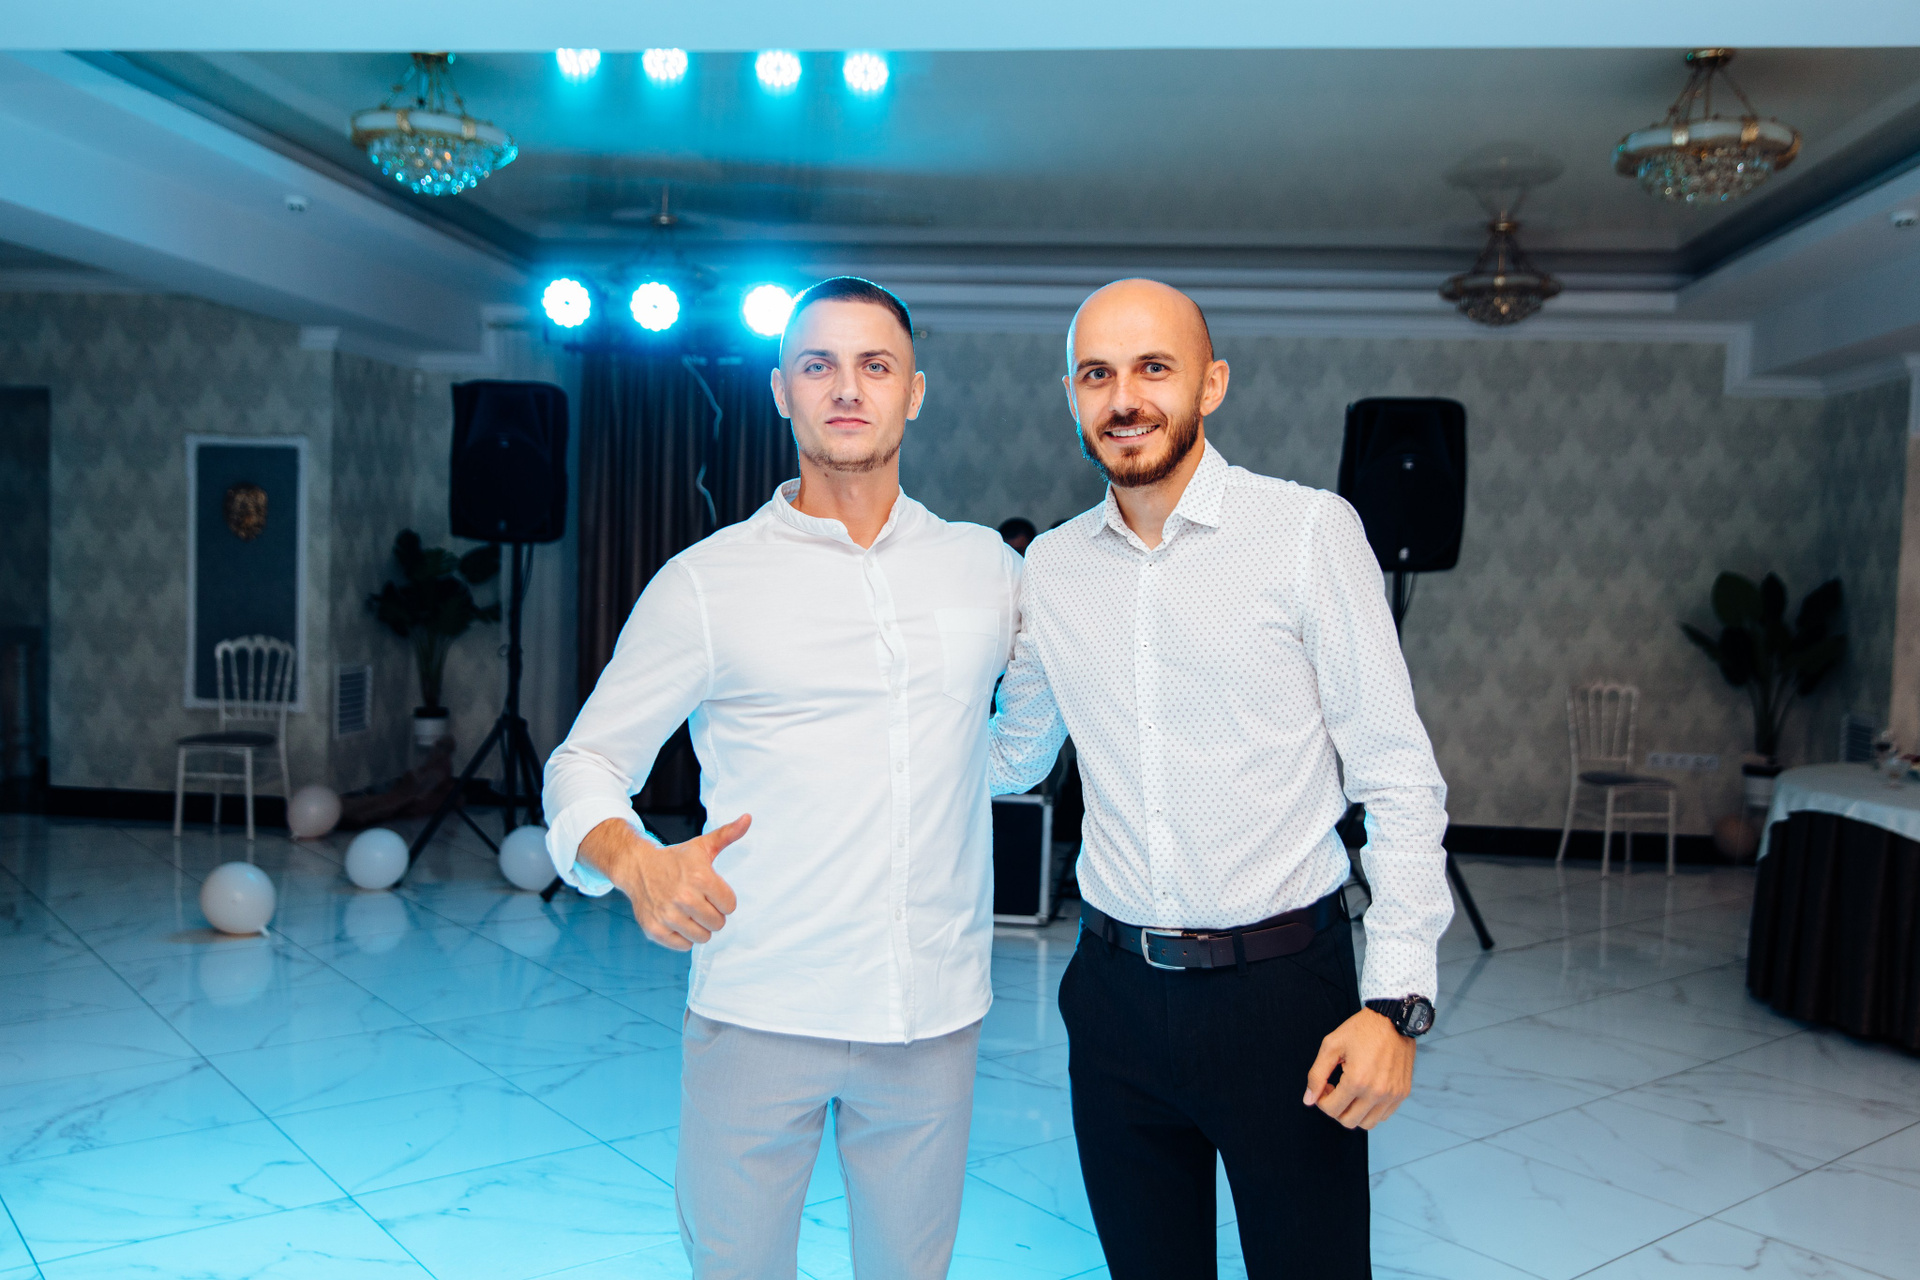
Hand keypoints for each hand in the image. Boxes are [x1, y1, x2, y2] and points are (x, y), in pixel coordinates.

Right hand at [578, 814, 749, 950]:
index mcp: (700, 877)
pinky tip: (677, 920)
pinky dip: (683, 937)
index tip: (711, 891)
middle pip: (718, 923)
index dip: (723, 899)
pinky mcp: (655, 929)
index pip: (730, 906)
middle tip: (699, 902)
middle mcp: (684, 897)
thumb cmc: (676, 859)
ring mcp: (668, 915)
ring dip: (699, 927)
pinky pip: (683, 946)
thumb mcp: (702, 846)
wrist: (638, 867)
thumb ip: (728, 834)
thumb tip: (748, 818)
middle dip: (713, 914)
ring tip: (689, 912)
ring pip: (702, 937)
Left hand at [1302, 1007, 1415, 1129]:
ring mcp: (1392, 1095)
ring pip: (1367, 1123)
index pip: (1331, 1110)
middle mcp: (1377, 1093)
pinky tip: (1365, 1092)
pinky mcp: (1402, 1093)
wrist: (1393, 1018)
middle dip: (1336, 1109)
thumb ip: (1316, 1075)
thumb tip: (1308, 1100)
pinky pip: (1383, 1116)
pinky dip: (1371, 1110)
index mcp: (1357, 1081)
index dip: (1322, 1100)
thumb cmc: (1361, 1029)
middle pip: (1348, 1121)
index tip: (1325, 1086)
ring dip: (1354, 1112)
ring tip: (1351, 1092)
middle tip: (1335, 1089)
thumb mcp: (1331, 1045)